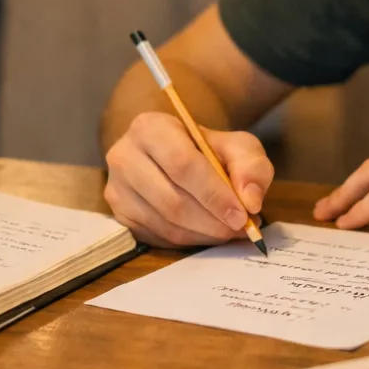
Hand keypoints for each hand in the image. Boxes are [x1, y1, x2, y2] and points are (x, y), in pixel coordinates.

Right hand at [104, 111, 274, 248]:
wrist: (173, 154)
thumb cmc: (205, 149)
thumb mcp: (236, 146)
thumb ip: (251, 166)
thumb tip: (251, 200)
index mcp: (150, 128)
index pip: (182, 165)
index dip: (214, 194)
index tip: (242, 214)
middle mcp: (124, 156)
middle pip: (171, 200)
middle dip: (211, 220)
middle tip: (240, 228)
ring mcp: (117, 188)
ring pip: (164, 223)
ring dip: (203, 233)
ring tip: (228, 230)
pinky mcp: (119, 215)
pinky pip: (158, 237)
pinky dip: (189, 240)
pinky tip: (207, 232)